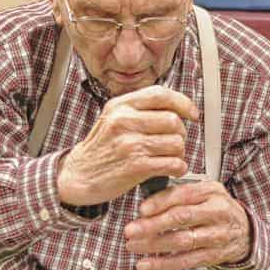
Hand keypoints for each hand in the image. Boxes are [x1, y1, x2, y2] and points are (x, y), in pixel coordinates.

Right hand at [56, 86, 197, 205]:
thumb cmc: (101, 149)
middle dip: (181, 134)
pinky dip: (178, 168)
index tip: (192, 114)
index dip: (183, 103)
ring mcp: (129, 144)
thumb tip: (177, 107)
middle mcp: (124, 121)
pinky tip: (171, 169)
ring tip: (170, 157)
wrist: (78, 175)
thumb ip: (140, 109)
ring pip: (176, 143)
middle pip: (173, 121)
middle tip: (174, 142)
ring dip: (179, 153)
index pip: (161, 94)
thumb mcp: (113, 118)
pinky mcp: (135, 166)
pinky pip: (172, 163)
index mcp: (120, 106)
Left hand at [123, 180, 251, 269]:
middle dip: (153, 225)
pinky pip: (185, 261)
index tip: (142, 209)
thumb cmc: (218, 209)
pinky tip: (147, 264)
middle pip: (182, 218)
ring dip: (154, 245)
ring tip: (134, 246)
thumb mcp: (204, 192)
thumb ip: (179, 193)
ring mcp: (216, 235)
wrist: (244, 232)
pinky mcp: (213, 255)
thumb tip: (148, 204)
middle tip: (132, 230)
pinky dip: (163, 264)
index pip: (183, 195)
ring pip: (182, 241)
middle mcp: (216, 213)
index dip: (160, 202)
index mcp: (211, 192)